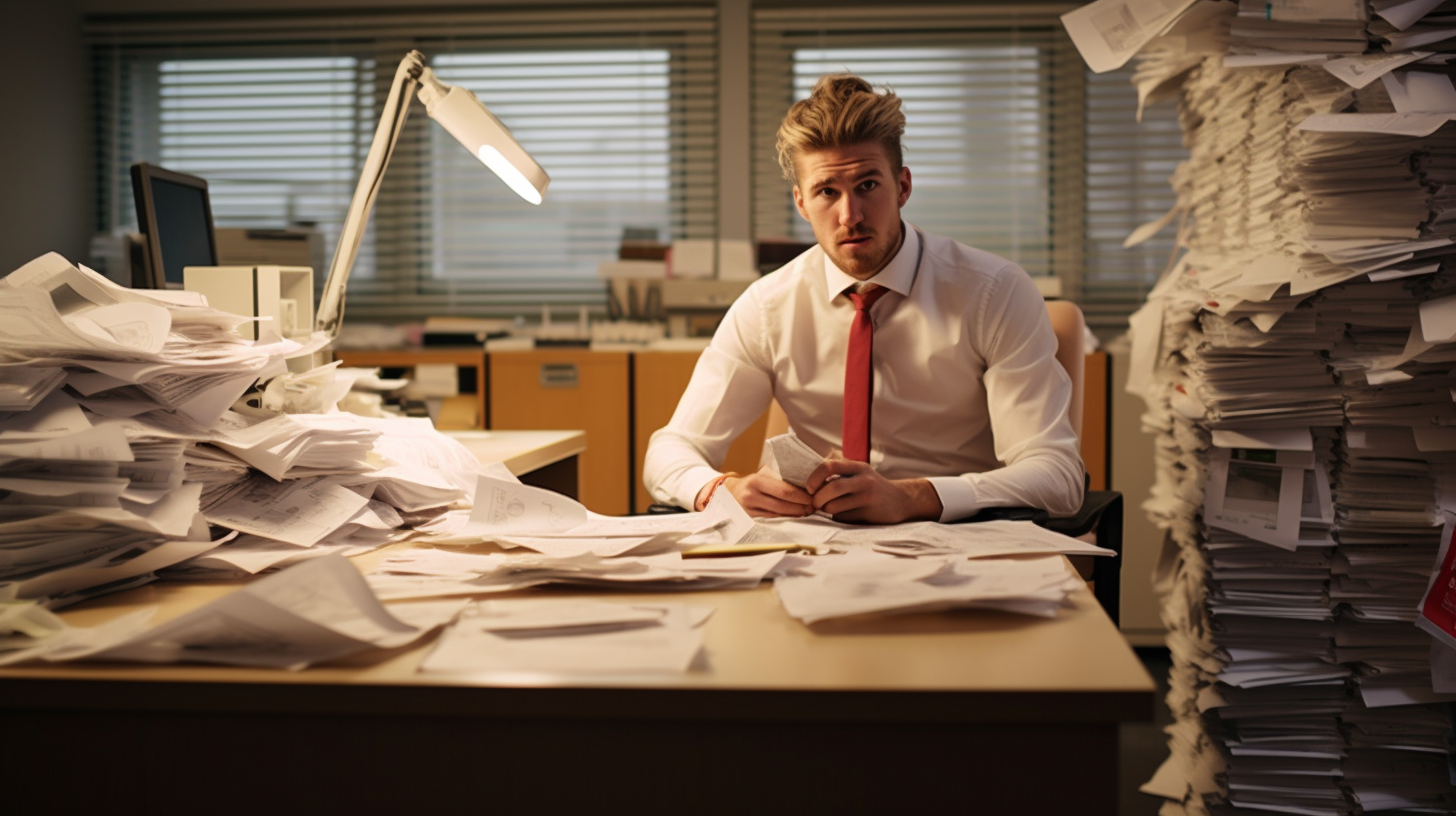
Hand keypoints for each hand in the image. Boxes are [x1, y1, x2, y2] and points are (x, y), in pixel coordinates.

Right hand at [700, 467, 813, 517]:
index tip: (813, 496)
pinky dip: (786, 519)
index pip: (784, 490)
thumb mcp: (763, 474)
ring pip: (779, 515)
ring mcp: (749, 510)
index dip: (801, 495)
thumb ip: (780, 476)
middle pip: (783, 505)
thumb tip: (806, 480)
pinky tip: (794, 516)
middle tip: (813, 506)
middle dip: (801, 507)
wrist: (729, 493)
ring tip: (807, 511)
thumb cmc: (753, 482)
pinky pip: (772, 520)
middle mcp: (751, 496)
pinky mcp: (750, 520)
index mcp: (756, 481)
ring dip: (795, 514)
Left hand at [804, 459, 942, 523]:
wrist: (902, 500)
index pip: (829, 466)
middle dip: (818, 499)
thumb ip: (839, 473)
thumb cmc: (872, 486)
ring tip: (831, 508)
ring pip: (835, 507)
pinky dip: (838, 518)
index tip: (810, 488)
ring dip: (827, 510)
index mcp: (858, 466)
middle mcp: (864, 480)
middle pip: (831, 489)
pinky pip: (843, 518)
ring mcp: (868, 498)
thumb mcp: (860, 473)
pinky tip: (846, 514)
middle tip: (816, 503)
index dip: (814, 477)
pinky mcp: (869, 514)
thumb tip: (809, 483)